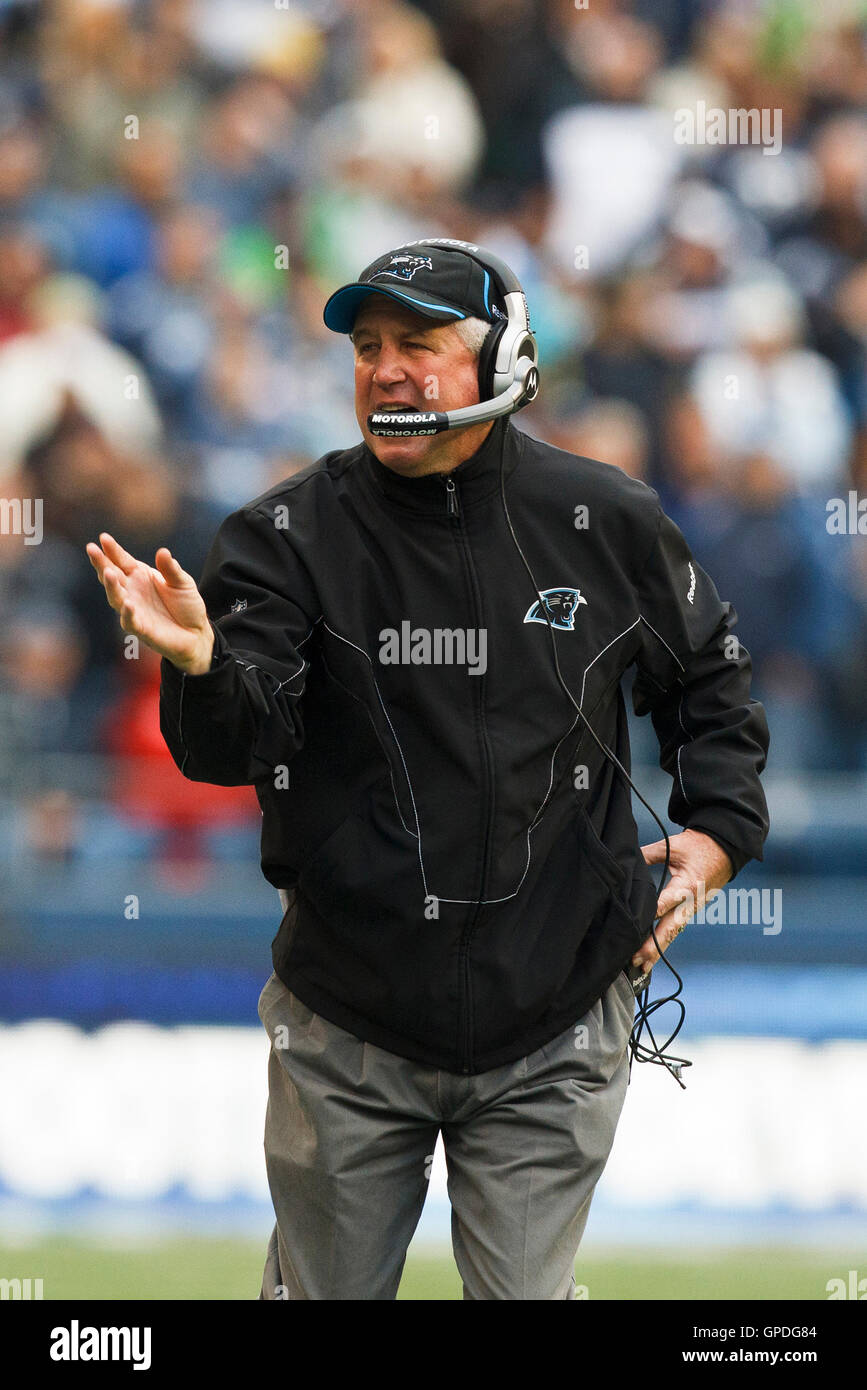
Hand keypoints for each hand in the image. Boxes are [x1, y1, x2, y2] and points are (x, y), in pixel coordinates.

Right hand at [86, 532, 214, 674]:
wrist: (197, 633)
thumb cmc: (187, 606)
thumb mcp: (183, 582)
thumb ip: (171, 569)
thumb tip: (162, 551)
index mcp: (140, 576)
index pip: (122, 560)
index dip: (112, 550)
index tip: (103, 538)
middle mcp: (132, 591)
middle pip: (112, 576)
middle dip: (101, 563)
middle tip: (91, 549)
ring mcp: (133, 610)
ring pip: (116, 597)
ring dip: (110, 586)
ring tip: (107, 573)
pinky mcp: (141, 628)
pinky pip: (130, 621)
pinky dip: (127, 613)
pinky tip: (127, 604)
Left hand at [631, 828, 732, 972]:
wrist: (724, 849)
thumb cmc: (700, 847)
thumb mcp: (672, 846)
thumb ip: (647, 855)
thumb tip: (626, 861)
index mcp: (687, 885)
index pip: (666, 903)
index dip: (652, 914)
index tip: (637, 927)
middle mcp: (691, 902)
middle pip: (670, 928)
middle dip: (653, 946)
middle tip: (637, 960)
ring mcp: (692, 909)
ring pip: (673, 933)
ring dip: (658, 949)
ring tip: (643, 965)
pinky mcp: (690, 911)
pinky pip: (676, 928)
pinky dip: (664, 942)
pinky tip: (653, 954)